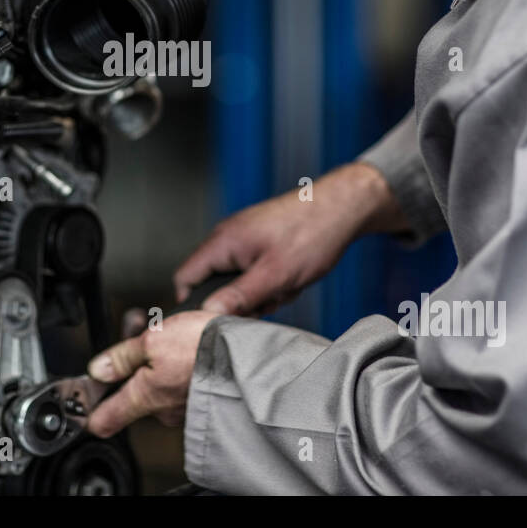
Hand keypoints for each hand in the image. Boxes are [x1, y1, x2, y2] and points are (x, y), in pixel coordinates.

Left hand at [84, 310, 216, 436]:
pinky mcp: (203, 398)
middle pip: (135, 391)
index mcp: (144, 396)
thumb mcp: (153, 339)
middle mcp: (163, 410)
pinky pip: (181, 382)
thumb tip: (98, 370)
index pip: (105, 419)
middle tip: (139, 331)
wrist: (250, 353)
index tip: (84, 408)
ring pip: (160, 383)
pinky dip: (179, 363)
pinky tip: (188, 342)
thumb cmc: (205, 347)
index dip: (91, 412)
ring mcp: (185, 407)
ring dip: (158, 358)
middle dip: (134, 363)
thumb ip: (122, 356)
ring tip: (168, 328)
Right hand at [173, 162, 405, 316]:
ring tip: (286, 287)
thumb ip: (239, 297)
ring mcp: (244, 238)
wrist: (342, 207)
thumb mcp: (275, 275)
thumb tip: (207, 315)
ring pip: (238, 281)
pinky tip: (292, 278)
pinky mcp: (261, 241)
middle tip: (268, 301)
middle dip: (240, 301)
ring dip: (261, 292)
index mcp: (221, 242)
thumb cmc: (310, 233)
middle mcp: (227, 238)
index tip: (215, 321)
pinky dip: (272, 281)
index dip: (192, 304)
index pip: (184, 278)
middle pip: (213, 284)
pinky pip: (255, 271)